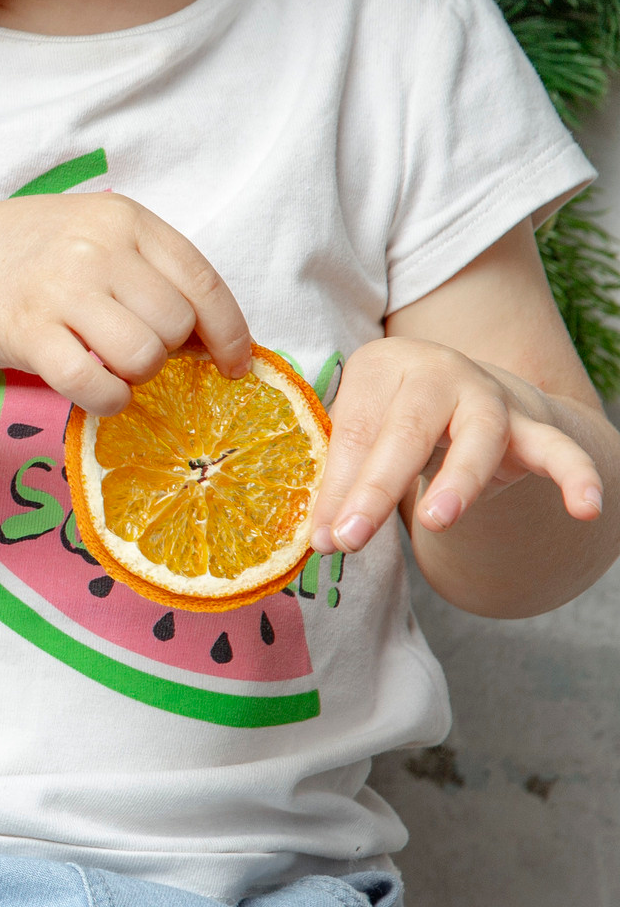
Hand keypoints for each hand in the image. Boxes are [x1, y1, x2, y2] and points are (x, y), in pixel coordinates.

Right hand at [0, 192, 250, 414]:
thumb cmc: (33, 257)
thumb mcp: (94, 235)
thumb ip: (150, 270)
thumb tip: (214, 340)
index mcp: (123, 218)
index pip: (203, 283)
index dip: (230, 333)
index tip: (234, 365)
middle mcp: (94, 247)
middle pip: (175, 326)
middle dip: (164, 351)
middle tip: (130, 348)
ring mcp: (58, 288)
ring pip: (143, 357)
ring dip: (134, 376)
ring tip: (107, 362)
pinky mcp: (26, 331)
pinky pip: (94, 384)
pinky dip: (107, 400)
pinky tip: (95, 390)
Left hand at [315, 337, 604, 552]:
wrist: (464, 390)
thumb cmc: (395, 416)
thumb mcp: (364, 435)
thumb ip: (342, 481)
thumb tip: (322, 539)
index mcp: (382, 367)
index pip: (355, 430)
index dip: (337, 486)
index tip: (324, 536)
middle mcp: (437, 372)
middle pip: (407, 429)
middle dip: (377, 487)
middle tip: (352, 537)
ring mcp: (489, 396)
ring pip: (479, 435)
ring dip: (458, 480)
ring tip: (435, 521)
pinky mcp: (532, 424)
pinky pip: (559, 449)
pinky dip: (577, 475)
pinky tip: (586, 508)